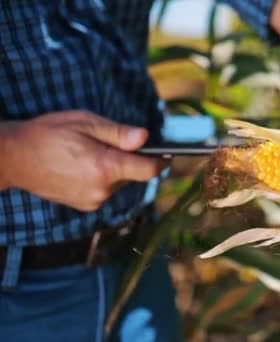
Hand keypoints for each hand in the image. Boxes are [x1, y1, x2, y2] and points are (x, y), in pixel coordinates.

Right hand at [0, 111, 166, 211]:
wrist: (12, 158)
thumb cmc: (47, 135)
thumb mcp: (85, 123)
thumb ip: (118, 133)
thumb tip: (145, 137)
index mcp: (105, 167)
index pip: (149, 170)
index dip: (162, 160)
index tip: (168, 153)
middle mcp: (102, 190)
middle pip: (134, 175)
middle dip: (130, 159)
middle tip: (108, 143)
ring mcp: (93, 201)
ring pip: (119, 183)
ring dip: (114, 169)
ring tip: (89, 153)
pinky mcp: (85, 206)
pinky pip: (106, 190)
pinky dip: (102, 178)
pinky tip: (82, 166)